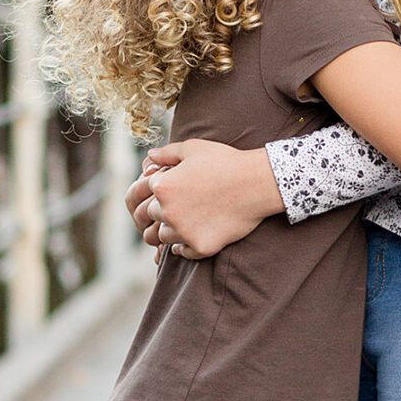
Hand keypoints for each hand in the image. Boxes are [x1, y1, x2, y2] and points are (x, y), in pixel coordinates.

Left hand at [139, 139, 284, 258]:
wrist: (258, 183)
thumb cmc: (227, 162)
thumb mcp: (193, 148)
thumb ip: (166, 153)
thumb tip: (148, 158)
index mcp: (162, 186)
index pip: (142, 193)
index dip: (157, 191)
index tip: (170, 191)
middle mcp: (168, 211)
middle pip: (150, 216)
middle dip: (161, 210)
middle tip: (179, 206)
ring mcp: (183, 231)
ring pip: (164, 237)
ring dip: (171, 229)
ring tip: (187, 220)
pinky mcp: (200, 246)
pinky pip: (182, 252)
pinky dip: (184, 246)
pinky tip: (194, 235)